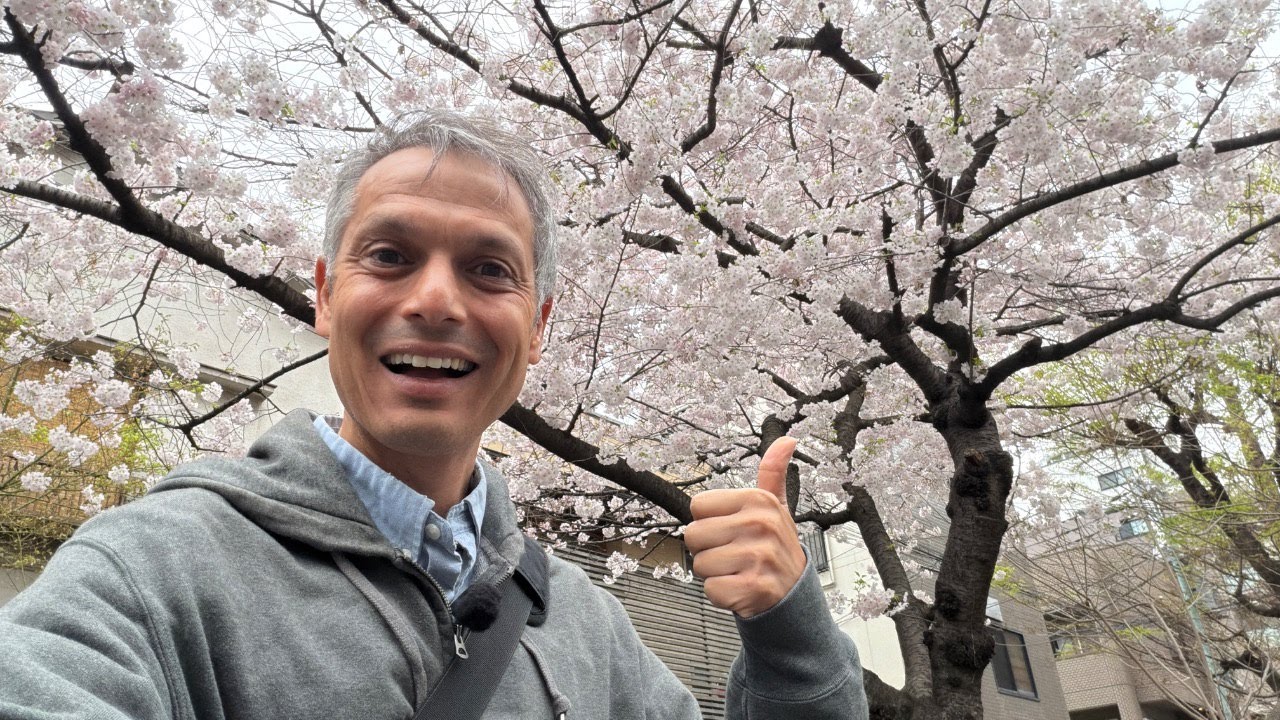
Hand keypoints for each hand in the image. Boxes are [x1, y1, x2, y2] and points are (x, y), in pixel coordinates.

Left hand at [685, 437, 806, 617]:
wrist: (795, 592)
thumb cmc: (775, 546)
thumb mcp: (775, 506)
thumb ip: (773, 472)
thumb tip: (786, 439)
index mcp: (758, 500)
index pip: (697, 506)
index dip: (709, 521)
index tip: (732, 529)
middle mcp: (760, 525)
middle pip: (693, 535)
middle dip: (709, 549)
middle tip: (735, 553)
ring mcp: (758, 557)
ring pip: (700, 564)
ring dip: (715, 572)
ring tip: (738, 570)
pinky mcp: (753, 587)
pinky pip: (710, 589)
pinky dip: (722, 594)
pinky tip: (741, 587)